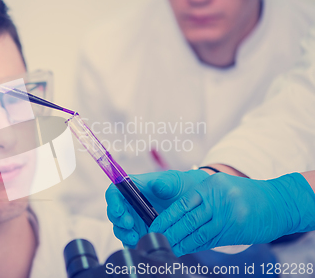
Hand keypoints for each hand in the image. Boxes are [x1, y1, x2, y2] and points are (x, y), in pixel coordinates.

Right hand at [105, 169, 209, 246]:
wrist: (193, 204)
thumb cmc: (180, 187)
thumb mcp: (175, 181)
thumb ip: (166, 183)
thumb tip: (157, 186)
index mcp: (133, 188)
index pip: (114, 193)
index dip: (113, 201)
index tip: (120, 210)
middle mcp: (130, 205)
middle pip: (114, 214)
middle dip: (119, 221)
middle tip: (130, 225)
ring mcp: (135, 221)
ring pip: (121, 230)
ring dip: (125, 235)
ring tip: (136, 237)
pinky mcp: (141, 234)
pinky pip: (132, 242)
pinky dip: (135, 245)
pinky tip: (143, 245)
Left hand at [149, 172, 314, 255]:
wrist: (279, 202)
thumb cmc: (245, 195)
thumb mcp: (221, 188)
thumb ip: (200, 200)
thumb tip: (176, 217)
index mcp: (210, 185)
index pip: (182, 203)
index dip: (167, 217)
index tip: (154, 226)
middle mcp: (218, 199)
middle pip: (188, 219)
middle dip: (170, 232)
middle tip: (156, 239)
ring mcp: (228, 215)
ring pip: (198, 232)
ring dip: (180, 242)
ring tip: (168, 248)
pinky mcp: (235, 230)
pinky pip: (210, 240)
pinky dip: (195, 246)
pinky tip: (185, 249)